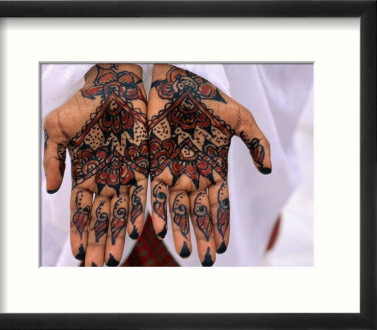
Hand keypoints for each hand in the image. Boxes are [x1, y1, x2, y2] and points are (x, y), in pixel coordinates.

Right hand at [43, 64, 148, 265]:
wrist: (110, 85)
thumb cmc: (82, 104)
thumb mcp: (55, 129)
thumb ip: (53, 158)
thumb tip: (51, 188)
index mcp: (84, 172)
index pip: (80, 209)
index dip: (79, 230)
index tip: (78, 252)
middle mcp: (105, 177)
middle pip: (101, 216)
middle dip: (98, 240)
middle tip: (97, 265)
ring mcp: (124, 172)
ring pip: (120, 210)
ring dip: (116, 234)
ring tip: (114, 257)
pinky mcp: (143, 164)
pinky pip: (141, 192)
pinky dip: (138, 211)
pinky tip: (135, 230)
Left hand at [148, 64, 270, 265]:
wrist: (180, 83)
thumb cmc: (212, 100)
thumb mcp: (241, 119)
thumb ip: (257, 142)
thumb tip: (268, 170)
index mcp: (215, 167)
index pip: (219, 203)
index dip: (220, 224)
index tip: (221, 246)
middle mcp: (195, 174)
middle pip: (200, 211)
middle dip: (202, 235)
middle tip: (204, 260)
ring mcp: (175, 170)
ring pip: (178, 207)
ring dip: (181, 230)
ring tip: (183, 251)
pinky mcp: (156, 163)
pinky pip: (156, 191)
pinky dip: (158, 209)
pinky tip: (160, 229)